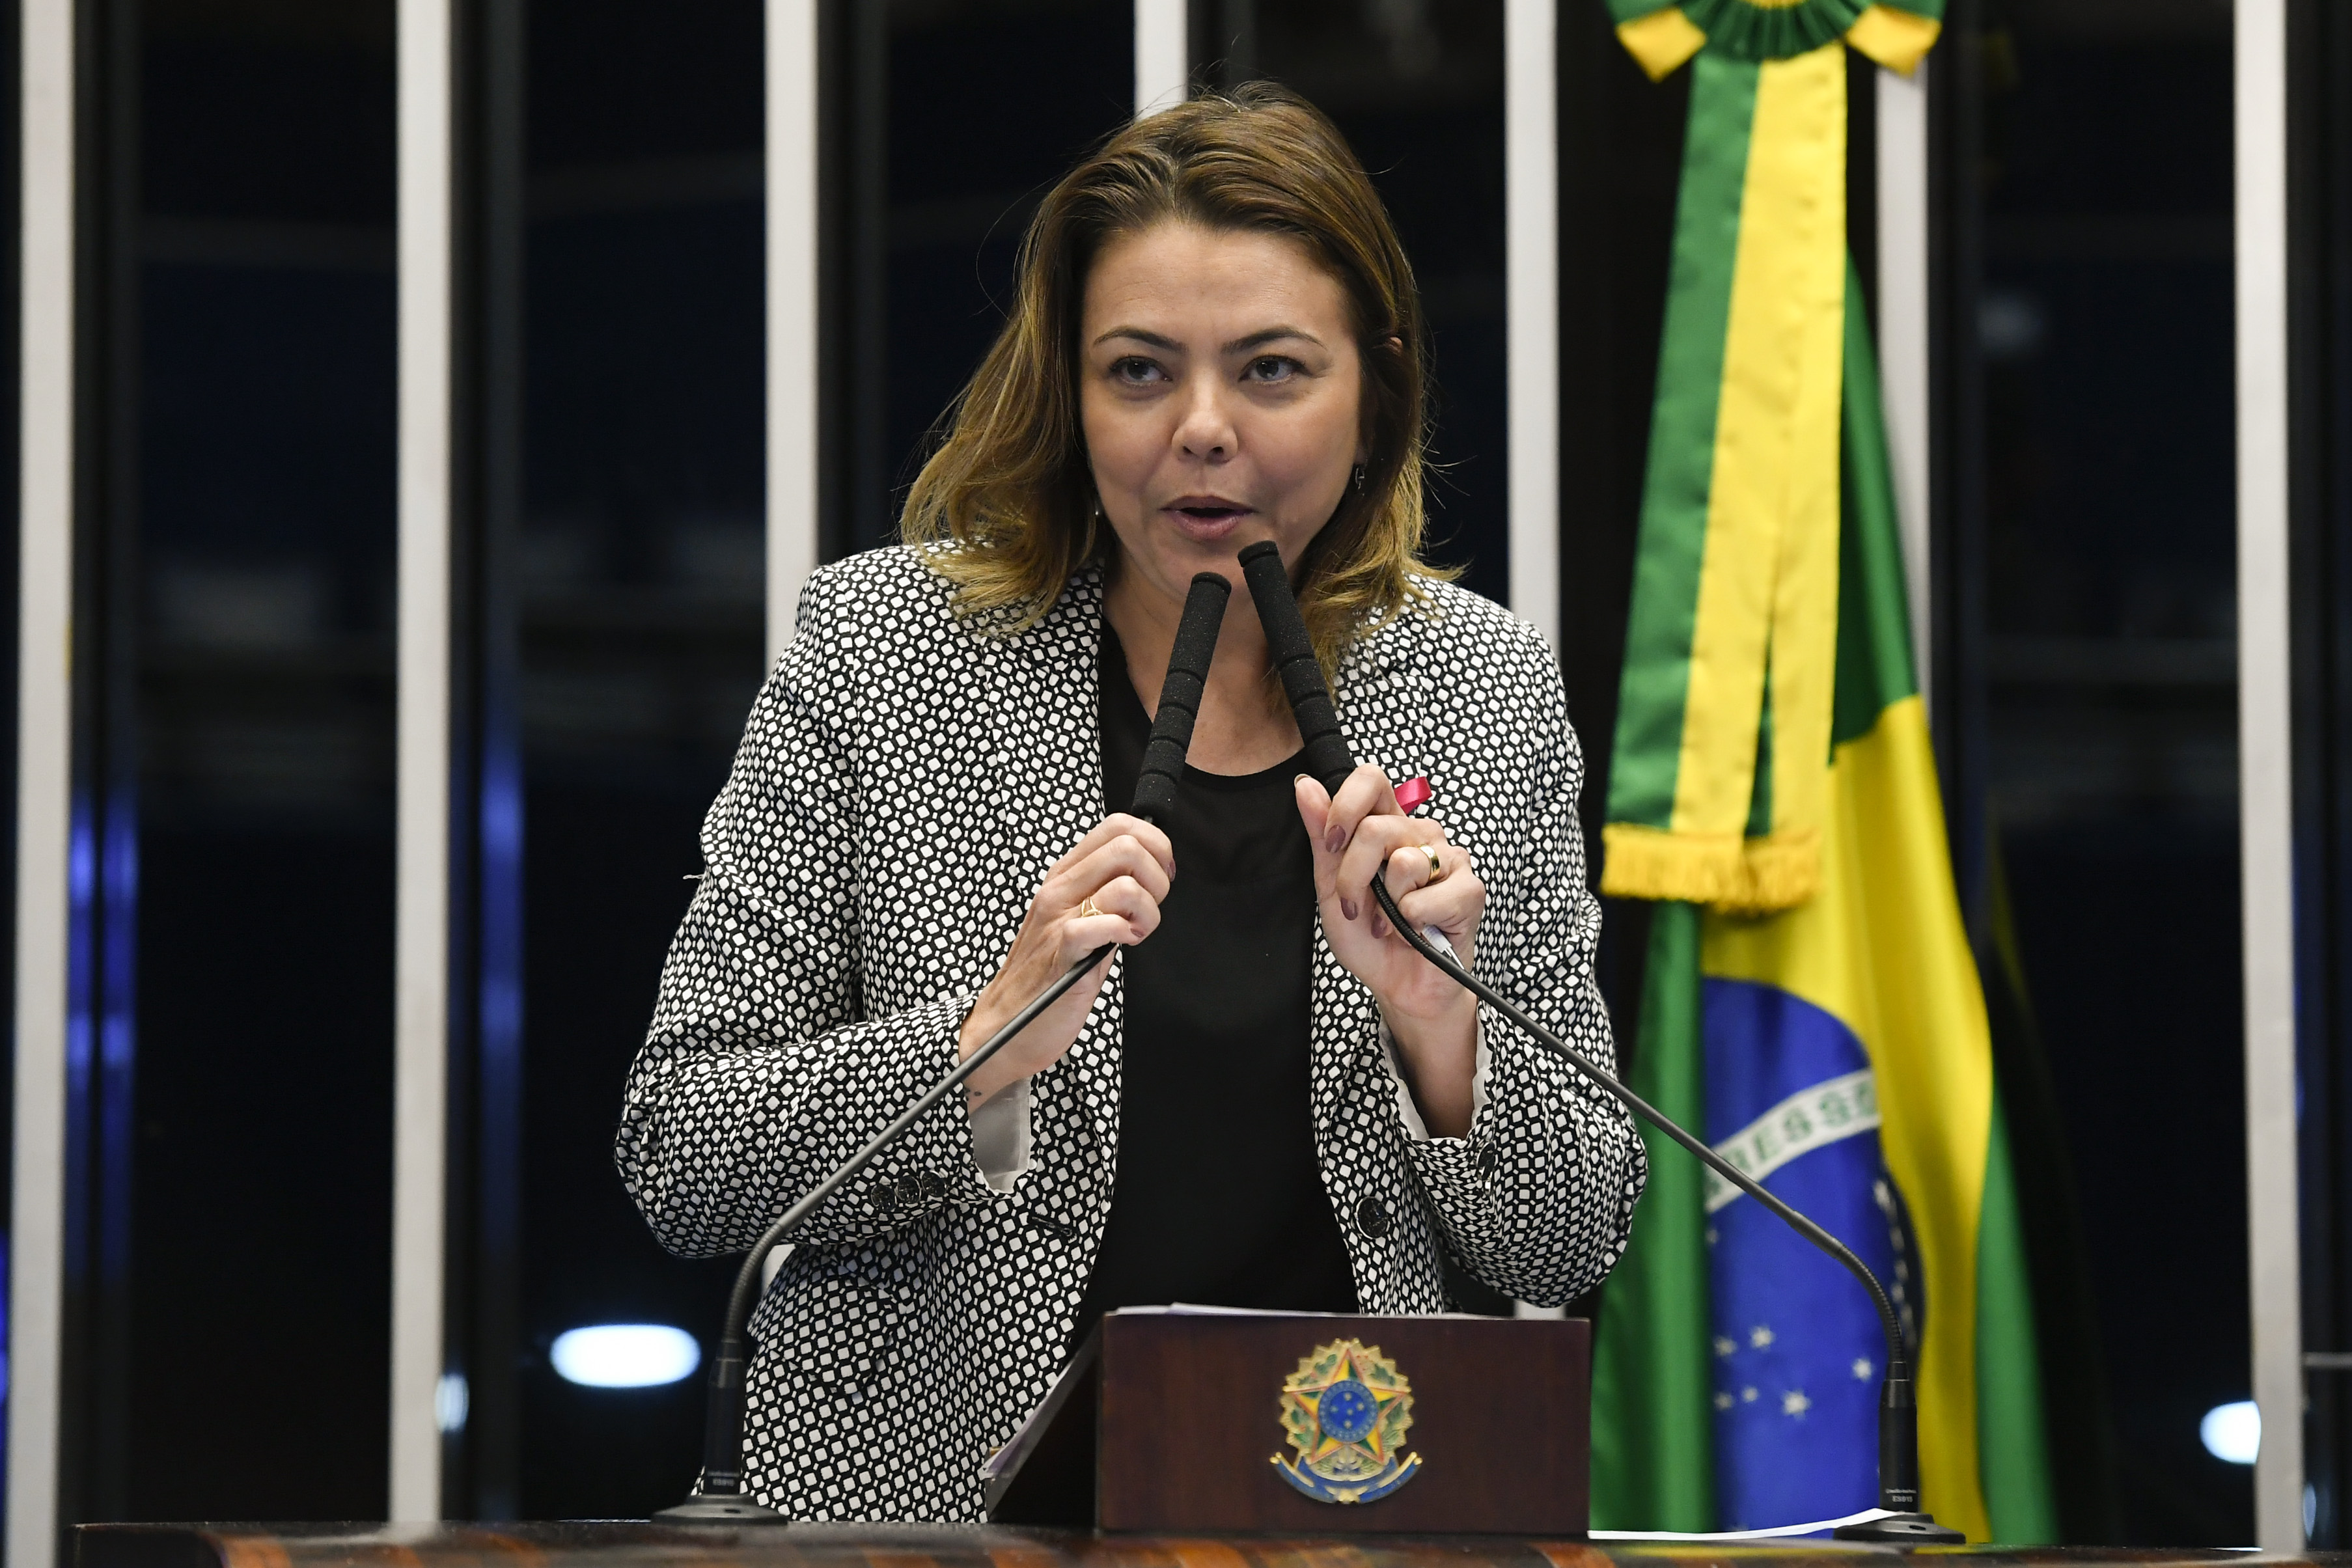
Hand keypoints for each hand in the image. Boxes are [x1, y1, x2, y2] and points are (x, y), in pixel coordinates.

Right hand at [958, 814, 1172, 1103]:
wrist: (1007, 1024)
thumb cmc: (1047, 974)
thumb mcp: (1075, 920)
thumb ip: (1104, 893)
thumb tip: (1150, 873)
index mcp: (1065, 875)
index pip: (1118, 826)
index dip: (1154, 845)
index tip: (1160, 876)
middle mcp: (1060, 889)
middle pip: (1127, 846)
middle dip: (1158, 878)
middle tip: (1147, 910)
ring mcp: (1059, 918)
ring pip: (1126, 884)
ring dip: (1148, 912)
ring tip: (1136, 933)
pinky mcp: (1064, 951)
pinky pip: (1107, 923)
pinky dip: (1128, 933)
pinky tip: (1124, 946)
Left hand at [1295, 767, 1481, 1136]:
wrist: (1398, 984)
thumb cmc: (1370, 936)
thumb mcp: (1331, 887)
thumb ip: (1322, 836)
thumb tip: (1305, 786)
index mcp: (1386, 826)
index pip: (1370, 779)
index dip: (1346, 805)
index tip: (1332, 844)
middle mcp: (1419, 835)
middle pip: (1377, 828)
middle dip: (1354, 877)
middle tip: (1358, 907)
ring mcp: (1449, 859)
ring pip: (1403, 863)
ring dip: (1386, 905)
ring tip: (1392, 921)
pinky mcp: (1469, 889)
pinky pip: (1429, 897)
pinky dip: (1414, 922)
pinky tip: (1418, 930)